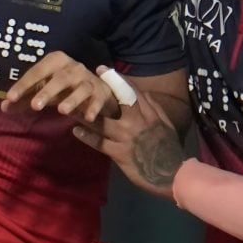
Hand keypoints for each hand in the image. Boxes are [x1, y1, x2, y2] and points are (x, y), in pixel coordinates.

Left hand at [1, 51, 118, 123]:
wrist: (95, 88)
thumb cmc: (62, 88)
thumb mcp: (42, 90)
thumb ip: (24, 98)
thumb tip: (4, 106)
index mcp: (55, 61)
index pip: (36, 72)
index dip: (23, 85)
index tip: (10, 97)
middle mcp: (73, 67)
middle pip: (60, 78)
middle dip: (47, 91)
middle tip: (34, 106)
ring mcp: (88, 79)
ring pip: (81, 88)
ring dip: (72, 99)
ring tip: (62, 111)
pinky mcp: (100, 93)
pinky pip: (97, 100)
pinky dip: (93, 108)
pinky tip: (88, 118)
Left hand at [72, 68, 185, 198]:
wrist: (172, 173)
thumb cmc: (168, 147)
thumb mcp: (164, 123)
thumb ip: (153, 107)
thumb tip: (142, 93)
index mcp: (149, 113)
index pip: (130, 91)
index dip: (115, 79)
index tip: (102, 69)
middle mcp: (136, 122)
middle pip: (113, 102)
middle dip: (97, 91)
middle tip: (82, 81)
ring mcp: (126, 137)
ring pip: (101, 122)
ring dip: (85, 115)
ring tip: (70, 108)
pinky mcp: (119, 152)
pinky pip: (99, 143)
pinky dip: (87, 137)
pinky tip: (76, 131)